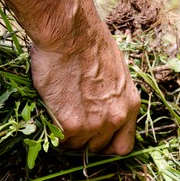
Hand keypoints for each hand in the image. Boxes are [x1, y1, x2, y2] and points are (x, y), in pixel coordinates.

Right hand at [30, 23, 140, 154]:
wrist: (70, 33)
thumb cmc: (90, 43)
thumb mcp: (116, 72)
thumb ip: (113, 97)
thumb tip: (101, 106)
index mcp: (130, 105)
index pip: (123, 146)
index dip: (107, 145)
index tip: (95, 139)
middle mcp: (116, 118)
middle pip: (97, 148)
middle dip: (84, 139)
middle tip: (71, 122)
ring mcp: (94, 124)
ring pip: (76, 146)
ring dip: (66, 135)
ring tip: (58, 112)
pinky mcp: (70, 124)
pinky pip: (58, 139)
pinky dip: (52, 129)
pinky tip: (49, 110)